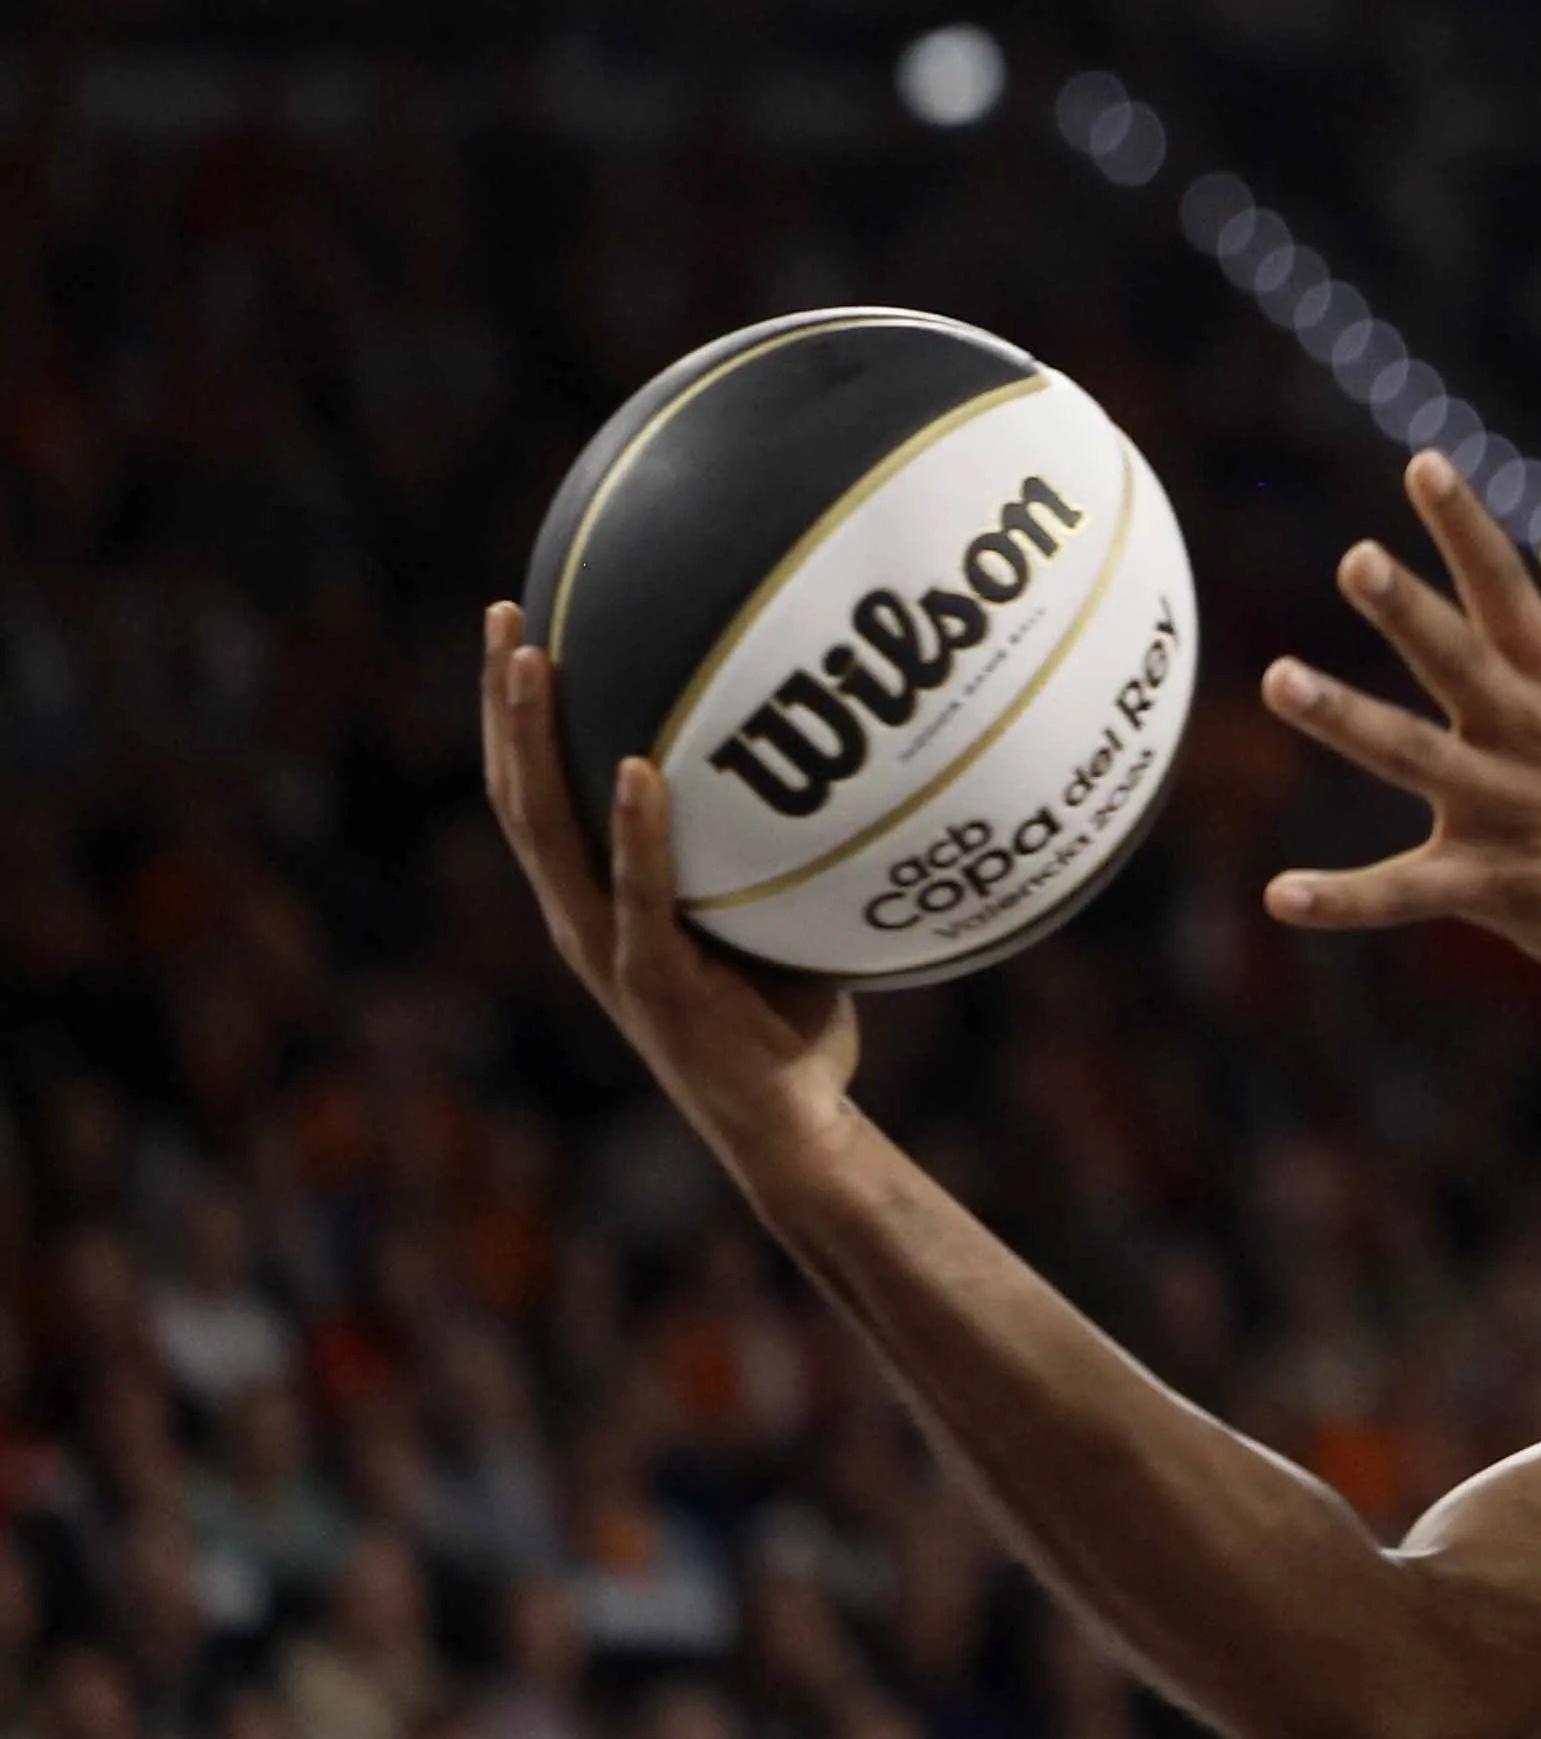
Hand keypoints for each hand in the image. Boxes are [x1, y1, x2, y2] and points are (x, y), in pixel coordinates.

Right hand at [479, 604, 863, 1176]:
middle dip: (504, 703)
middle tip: (507, 614)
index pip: (533, 795)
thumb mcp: (767, 904)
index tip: (517, 627)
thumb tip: (838, 737)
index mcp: (592, 903)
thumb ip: (768, 839)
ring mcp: (608, 952)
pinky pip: (640, 893)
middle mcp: (580, 921)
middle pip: (518, 795)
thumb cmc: (789, 1011)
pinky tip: (641, 768)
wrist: (791, 1124)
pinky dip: (637, 830)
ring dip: (538, 742)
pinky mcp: (654, 982)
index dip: (514, 718)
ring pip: (549, 832)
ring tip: (539, 659)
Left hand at [1260, 454, 1540, 1009]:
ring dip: (1345, 719)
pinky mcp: (1497, 884)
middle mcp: (1531, 736)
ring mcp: (1509, 810)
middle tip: (1356, 560)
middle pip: (1458, 661)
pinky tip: (1280, 894)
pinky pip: (1406, 892)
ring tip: (1280, 681)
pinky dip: (1344, 899)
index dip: (1464, 529)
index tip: (1422, 467)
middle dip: (1407, 610)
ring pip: (1414, 757)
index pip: (1507, 591)